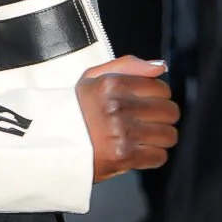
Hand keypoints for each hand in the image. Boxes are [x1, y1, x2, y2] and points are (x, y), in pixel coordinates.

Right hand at [77, 57, 178, 180]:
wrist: (51, 140)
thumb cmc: (76, 108)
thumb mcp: (93, 77)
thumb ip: (128, 66)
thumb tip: (162, 67)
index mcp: (112, 84)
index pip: (161, 88)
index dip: (157, 97)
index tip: (144, 104)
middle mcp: (118, 107)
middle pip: (170, 112)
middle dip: (161, 117)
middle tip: (144, 122)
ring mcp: (121, 133)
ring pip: (168, 135)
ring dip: (158, 138)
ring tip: (141, 137)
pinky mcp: (123, 156)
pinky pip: (159, 156)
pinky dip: (152, 156)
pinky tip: (137, 151)